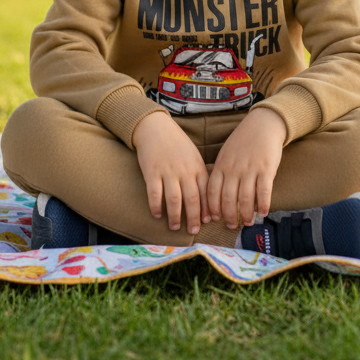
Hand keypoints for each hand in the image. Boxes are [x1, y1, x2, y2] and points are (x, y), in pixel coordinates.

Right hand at [132, 111, 209, 234]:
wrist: (155, 128)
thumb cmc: (176, 143)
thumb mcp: (193, 156)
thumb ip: (199, 174)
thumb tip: (207, 197)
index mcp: (197, 167)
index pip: (206, 191)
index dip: (207, 208)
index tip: (207, 222)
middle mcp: (184, 170)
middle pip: (192, 199)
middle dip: (193, 217)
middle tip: (193, 231)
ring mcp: (168, 171)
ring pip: (174, 200)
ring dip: (175, 216)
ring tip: (174, 227)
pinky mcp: (152, 172)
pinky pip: (155, 194)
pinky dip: (156, 206)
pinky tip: (156, 214)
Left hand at [207, 108, 286, 229]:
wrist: (263, 124)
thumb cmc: (243, 141)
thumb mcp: (226, 153)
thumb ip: (221, 171)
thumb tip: (217, 194)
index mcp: (221, 165)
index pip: (212, 192)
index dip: (213, 208)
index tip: (215, 219)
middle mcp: (234, 169)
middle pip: (228, 199)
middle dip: (229, 216)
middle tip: (232, 226)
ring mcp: (250, 169)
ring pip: (245, 199)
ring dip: (246, 214)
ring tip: (248, 222)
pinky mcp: (266, 169)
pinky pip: (263, 192)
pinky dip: (262, 205)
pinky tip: (263, 213)